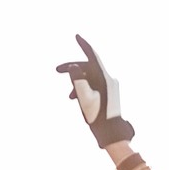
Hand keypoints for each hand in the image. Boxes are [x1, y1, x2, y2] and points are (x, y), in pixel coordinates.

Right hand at [55, 34, 134, 148]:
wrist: (111, 133)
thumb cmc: (97, 117)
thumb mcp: (83, 97)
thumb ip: (77, 79)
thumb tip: (73, 66)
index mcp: (104, 78)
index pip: (92, 56)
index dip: (84, 45)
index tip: (76, 36)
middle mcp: (109, 79)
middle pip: (88, 68)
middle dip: (72, 69)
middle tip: (56, 70)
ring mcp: (110, 86)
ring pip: (90, 77)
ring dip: (76, 82)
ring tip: (69, 96)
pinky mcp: (109, 93)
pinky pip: (93, 85)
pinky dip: (83, 88)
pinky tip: (76, 99)